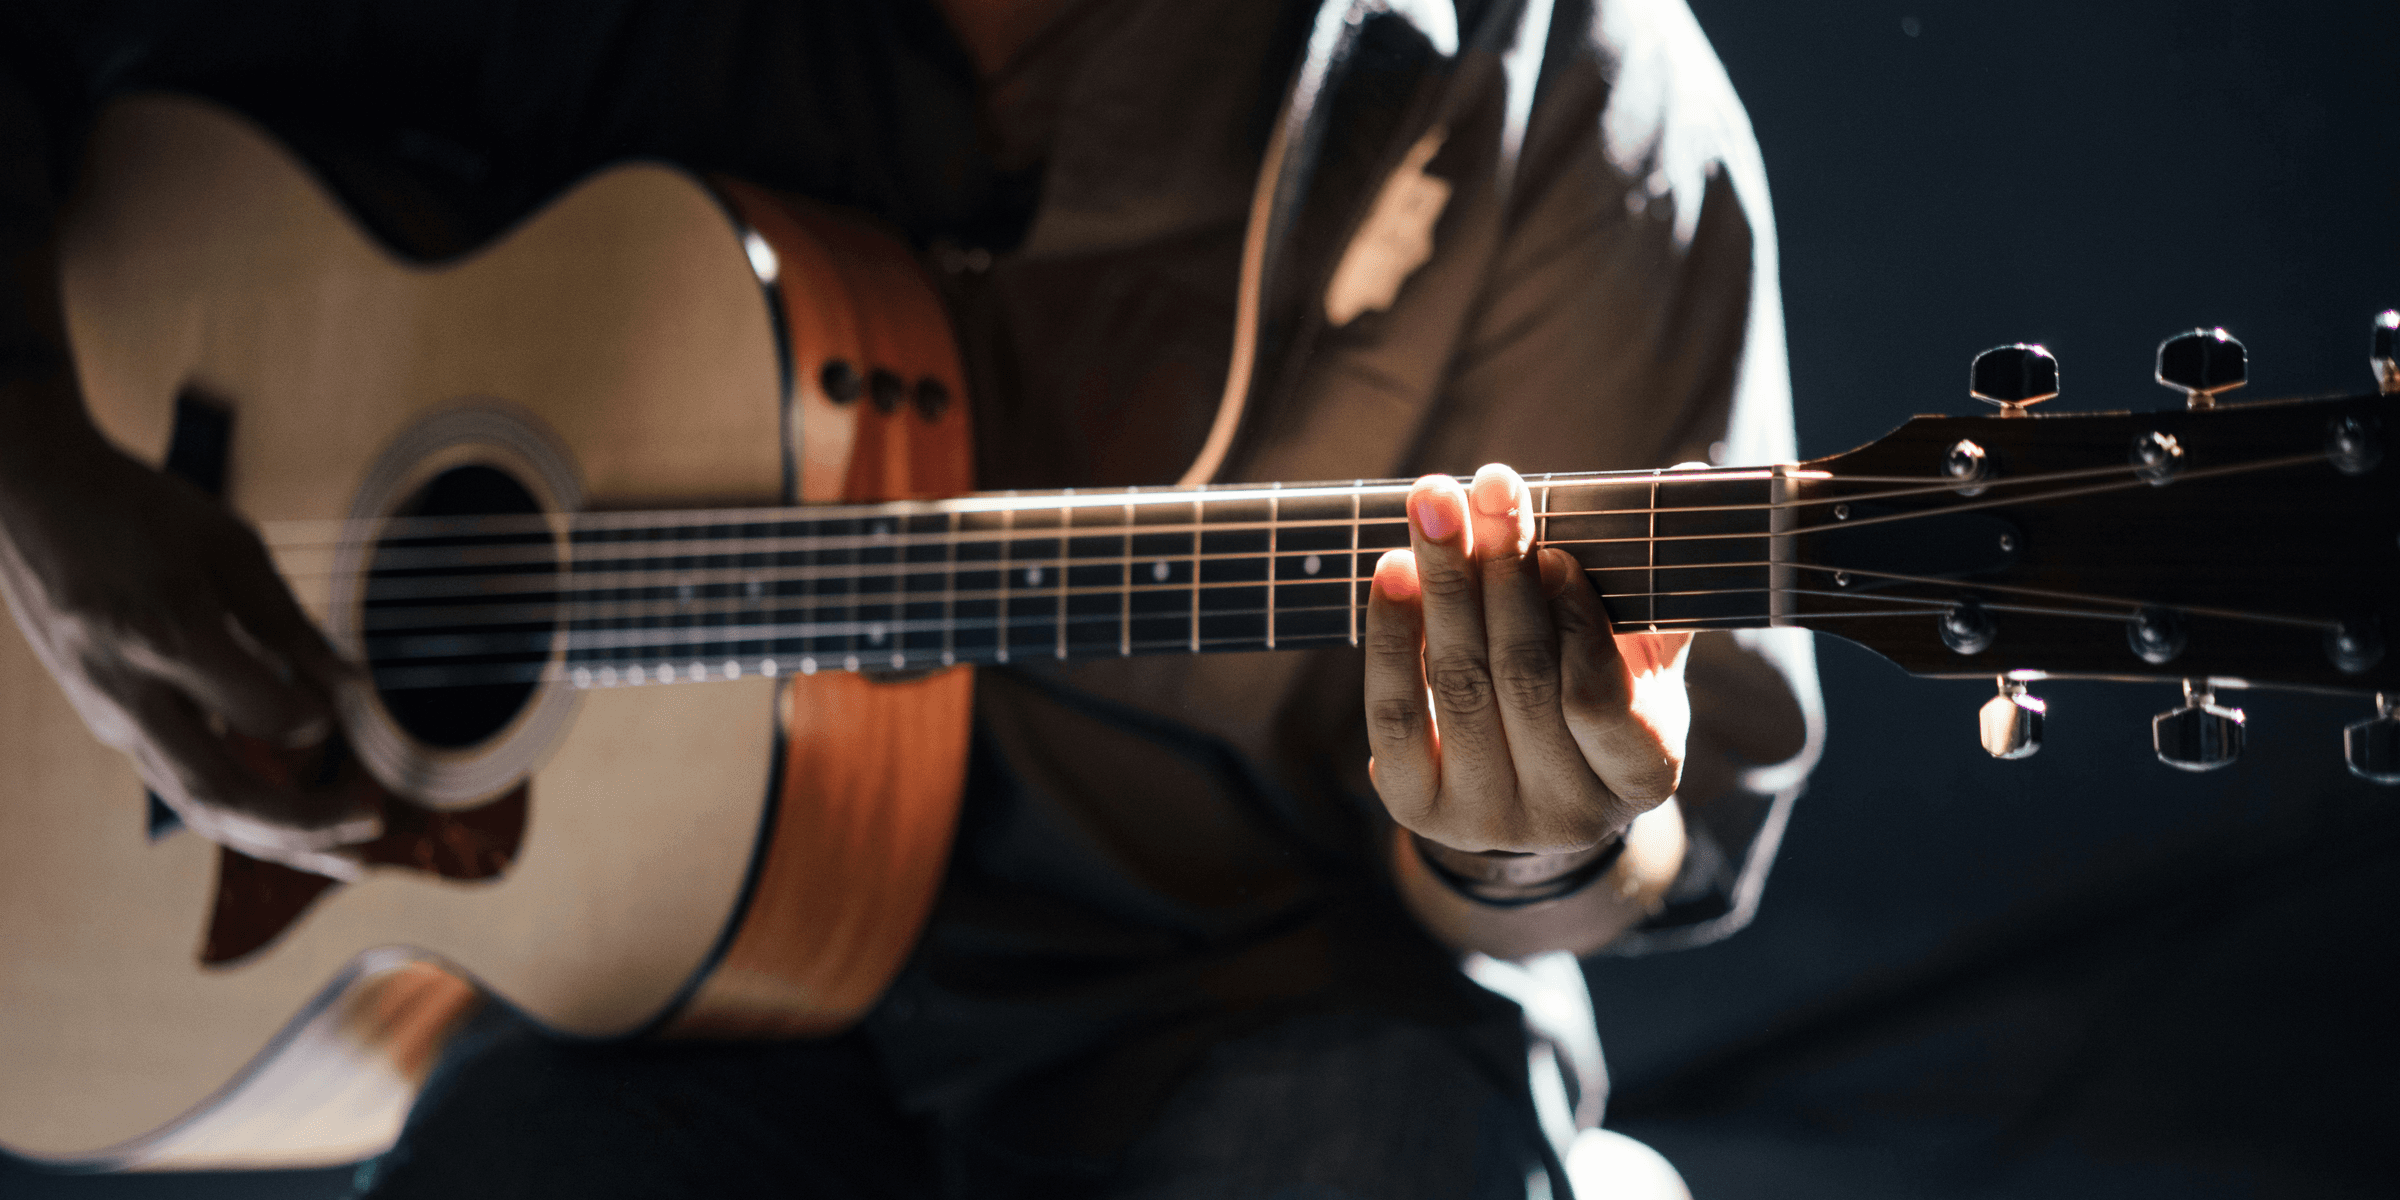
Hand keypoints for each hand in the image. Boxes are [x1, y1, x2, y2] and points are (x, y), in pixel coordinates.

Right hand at [0, 406, 376, 877]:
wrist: (32, 499)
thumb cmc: (139, 512)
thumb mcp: (228, 546)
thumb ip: (289, 623)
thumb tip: (355, 687)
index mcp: (168, 637)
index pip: (264, 713)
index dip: (317, 717)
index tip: (349, 704)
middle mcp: (133, 694)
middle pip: (223, 793)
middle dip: (307, 825)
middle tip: (378, 822)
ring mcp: (113, 717)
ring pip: (199, 806)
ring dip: (280, 841)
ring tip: (352, 860)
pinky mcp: (111, 724)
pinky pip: (182, 785)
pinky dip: (245, 814)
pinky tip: (297, 826)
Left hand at [1364, 464, 1691, 854]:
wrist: (1525, 785)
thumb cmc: (1594, 698)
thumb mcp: (1640, 655)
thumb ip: (1655, 580)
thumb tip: (1690, 473)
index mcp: (1642, 776)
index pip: (1600, 699)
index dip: (1575, 622)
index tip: (1555, 552)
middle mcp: (1566, 815)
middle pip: (1522, 679)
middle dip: (1502, 572)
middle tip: (1490, 486)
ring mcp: (1486, 819)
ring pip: (1457, 686)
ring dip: (1443, 584)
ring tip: (1434, 503)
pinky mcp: (1416, 807)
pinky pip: (1394, 713)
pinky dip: (1393, 635)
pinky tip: (1393, 569)